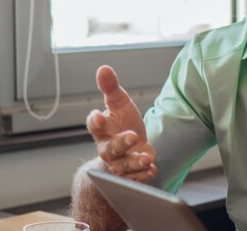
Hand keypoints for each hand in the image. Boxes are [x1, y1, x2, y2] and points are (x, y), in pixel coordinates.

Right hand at [87, 65, 156, 182]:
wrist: (129, 148)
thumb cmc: (122, 123)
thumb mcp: (119, 103)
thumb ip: (111, 88)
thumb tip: (103, 68)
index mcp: (102, 130)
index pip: (94, 125)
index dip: (95, 121)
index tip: (99, 115)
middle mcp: (107, 149)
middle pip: (109, 149)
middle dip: (120, 143)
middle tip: (133, 136)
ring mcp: (119, 163)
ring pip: (123, 166)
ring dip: (135, 162)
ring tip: (146, 157)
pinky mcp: (131, 174)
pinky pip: (135, 178)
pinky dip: (143, 175)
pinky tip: (152, 168)